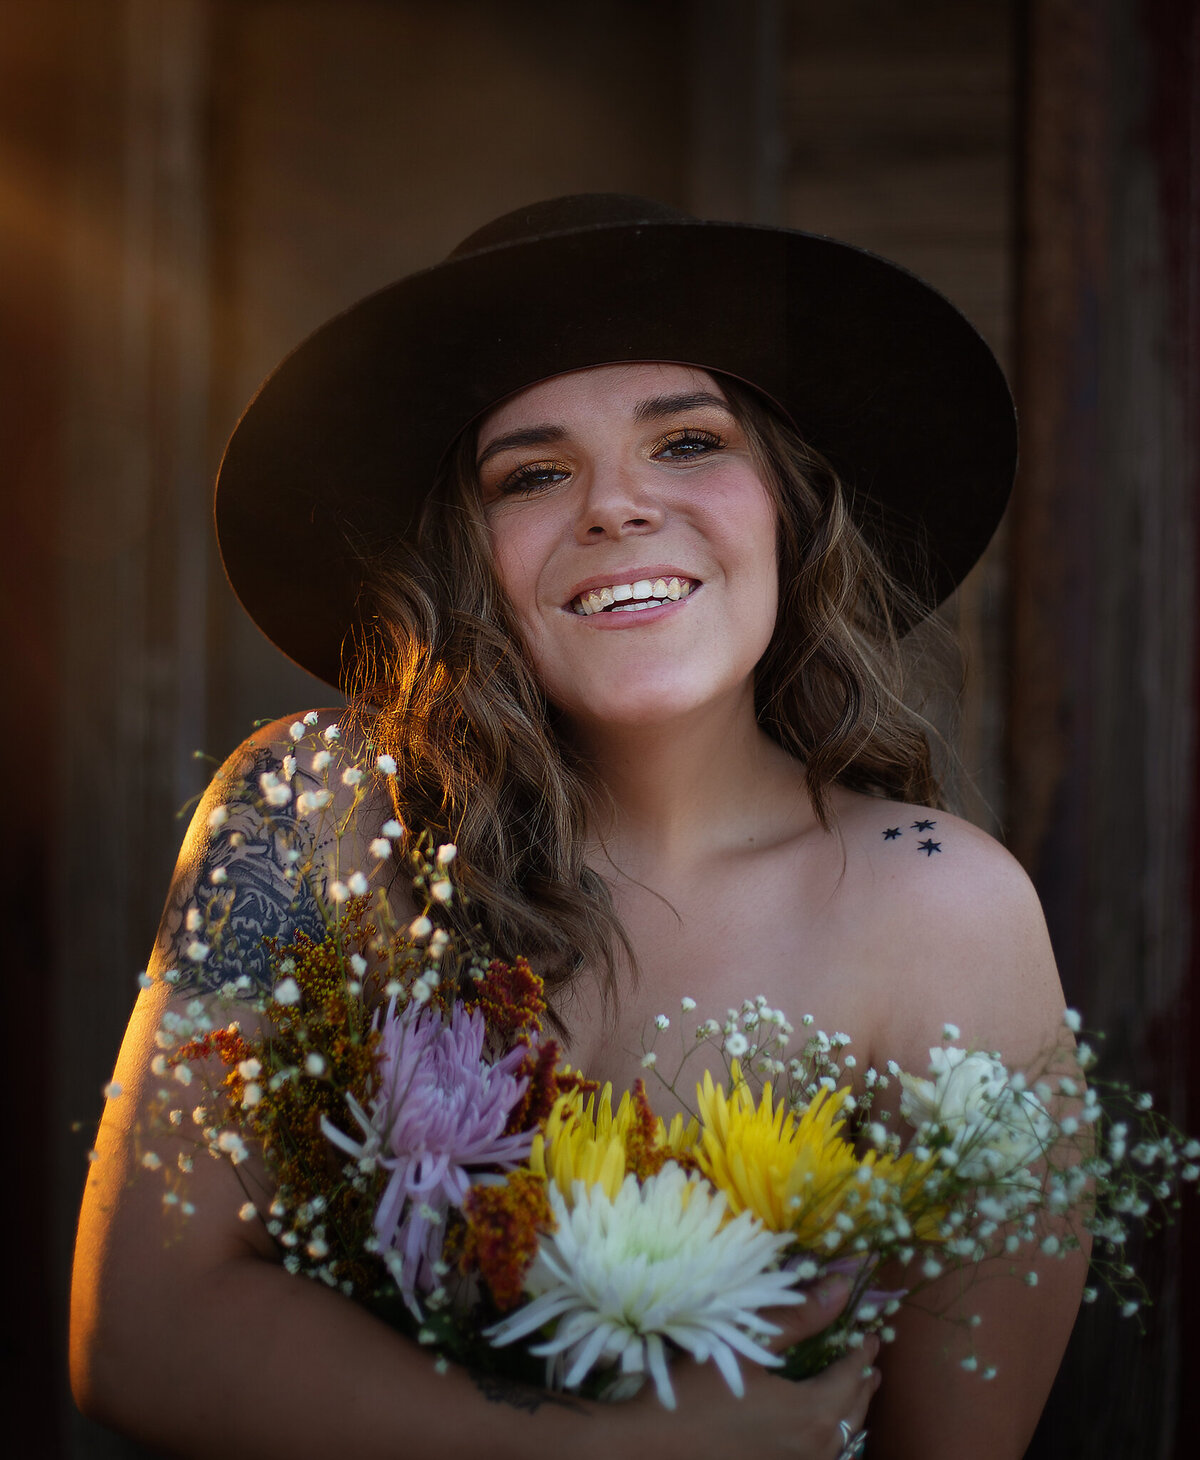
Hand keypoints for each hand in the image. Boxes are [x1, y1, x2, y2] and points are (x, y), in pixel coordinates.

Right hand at [592, 1277, 880, 1459]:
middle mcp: (816, 1451)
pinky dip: (828, 1437)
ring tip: (850, 1393)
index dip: (862, 1352)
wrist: (651, 1448)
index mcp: (813, 1415)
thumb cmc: (696, 1392)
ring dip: (848, 1413)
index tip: (870, 1334)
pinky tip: (816, 1428)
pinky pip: (820, 1456)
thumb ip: (798, 1316)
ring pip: (840, 1441)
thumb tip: (842, 1285)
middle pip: (853, 1413)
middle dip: (861, 1383)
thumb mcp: (746, 1346)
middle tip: (866, 1361)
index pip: (852, 1377)